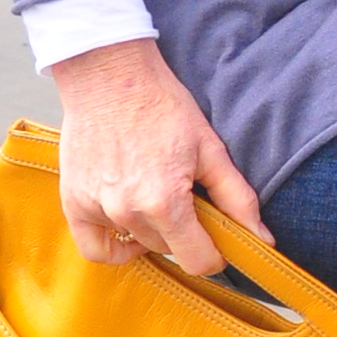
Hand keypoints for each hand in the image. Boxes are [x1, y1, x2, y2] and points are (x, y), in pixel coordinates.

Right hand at [53, 38, 265, 273]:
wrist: (110, 76)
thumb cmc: (161, 105)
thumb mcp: (210, 149)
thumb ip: (238, 199)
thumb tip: (263, 239)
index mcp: (165, 202)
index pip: (198, 261)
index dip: (215, 256)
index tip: (217, 240)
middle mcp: (127, 211)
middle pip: (169, 251)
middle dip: (185, 234)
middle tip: (187, 199)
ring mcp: (97, 208)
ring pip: (137, 244)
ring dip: (153, 231)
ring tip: (157, 195)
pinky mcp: (73, 202)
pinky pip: (95, 248)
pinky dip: (114, 246)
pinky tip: (129, 226)